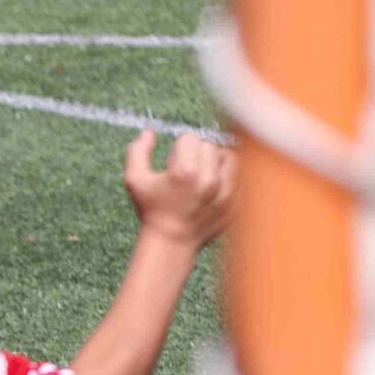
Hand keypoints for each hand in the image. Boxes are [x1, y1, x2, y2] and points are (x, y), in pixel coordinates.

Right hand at [123, 129, 233, 247]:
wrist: (172, 241)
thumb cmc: (151, 209)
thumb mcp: (134, 181)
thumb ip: (136, 152)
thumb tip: (149, 132)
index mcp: (185, 172)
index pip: (189, 138)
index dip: (177, 149)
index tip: (173, 164)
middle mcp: (209, 180)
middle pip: (209, 145)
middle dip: (196, 154)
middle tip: (186, 172)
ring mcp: (227, 191)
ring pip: (229, 156)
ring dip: (216, 162)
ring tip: (203, 176)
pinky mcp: (237, 200)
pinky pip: (240, 175)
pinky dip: (228, 177)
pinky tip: (214, 187)